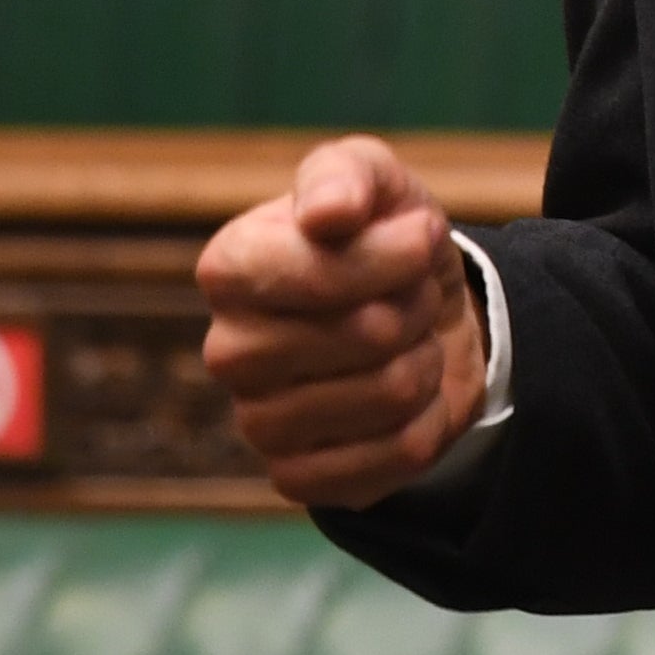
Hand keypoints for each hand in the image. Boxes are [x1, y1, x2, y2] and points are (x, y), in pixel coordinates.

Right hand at [195, 134, 490, 508]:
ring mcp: (258, 422)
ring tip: (409, 341)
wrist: (424, 316)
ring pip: (387, 394)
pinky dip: (427, 422)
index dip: (392, 256)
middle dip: (415, 307)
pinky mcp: (297, 478)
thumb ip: (346, 176)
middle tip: (409, 297)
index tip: (420, 235)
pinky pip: (393, 456)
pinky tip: (410, 400)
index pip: (317, 273)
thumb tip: (327, 212)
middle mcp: (227, 350)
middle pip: (366, 334)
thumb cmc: (384, 239)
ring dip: (425, 361)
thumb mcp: (375, 180)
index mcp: (229, 268)